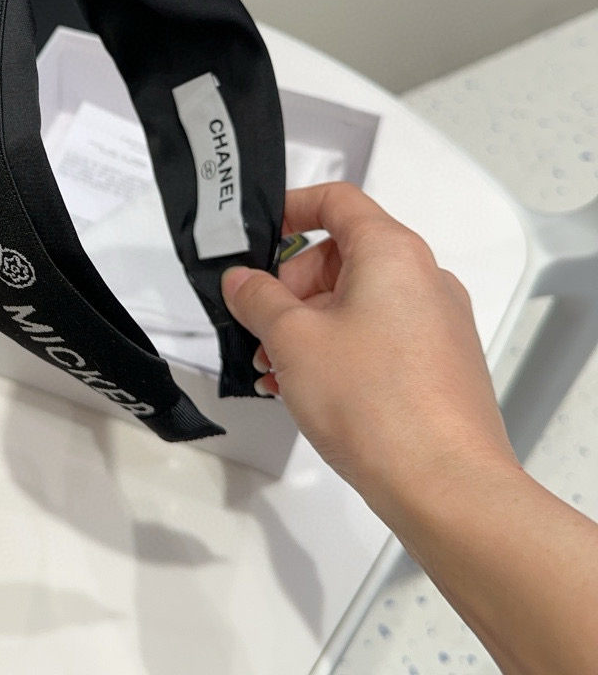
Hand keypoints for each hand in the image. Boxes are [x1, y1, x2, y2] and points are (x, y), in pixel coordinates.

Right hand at [222, 182, 517, 521]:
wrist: (446, 487)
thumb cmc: (371, 400)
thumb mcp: (293, 340)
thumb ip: (258, 299)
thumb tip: (240, 280)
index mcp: (392, 253)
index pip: (337, 201)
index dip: (290, 207)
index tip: (256, 235)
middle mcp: (423, 279)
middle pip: (341, 256)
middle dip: (289, 288)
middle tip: (259, 328)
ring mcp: (437, 323)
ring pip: (356, 303)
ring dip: (307, 327)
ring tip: (272, 371)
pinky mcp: (439, 364)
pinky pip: (377, 337)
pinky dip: (337, 350)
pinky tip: (303, 391)